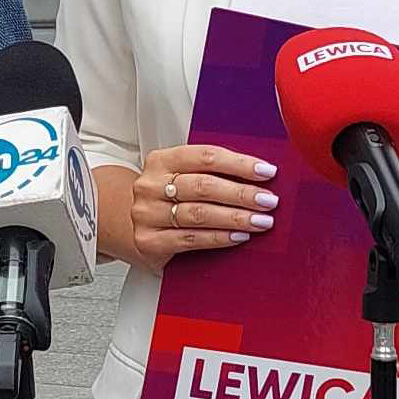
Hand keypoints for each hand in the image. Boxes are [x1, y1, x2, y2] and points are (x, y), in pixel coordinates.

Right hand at [128, 145, 278, 275]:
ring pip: (199, 214)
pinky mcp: (149, 242)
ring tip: (260, 221)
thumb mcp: (181, 177)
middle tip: (268, 200)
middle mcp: (150, 185)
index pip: (205, 156)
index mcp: (161, 161)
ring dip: (235, 218)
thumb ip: (210, 173)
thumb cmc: (166, 198)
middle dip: (241, 194)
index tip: (266, 172)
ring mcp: (147, 214)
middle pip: (203, 186)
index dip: (239, 163)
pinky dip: (219, 238)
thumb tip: (257, 176)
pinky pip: (191, 239)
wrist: (130, 226)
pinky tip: (238, 236)